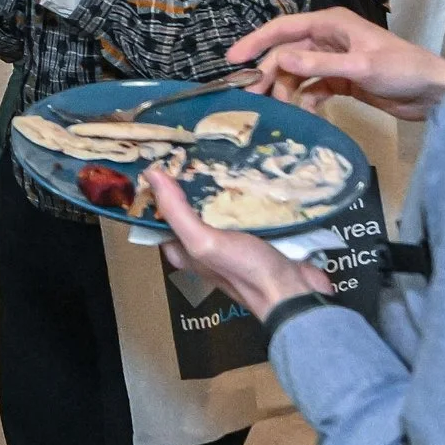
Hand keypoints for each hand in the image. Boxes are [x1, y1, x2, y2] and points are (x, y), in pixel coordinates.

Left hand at [149, 170, 334, 314]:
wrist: (294, 291)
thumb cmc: (245, 270)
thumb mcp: (203, 242)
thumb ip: (176, 211)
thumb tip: (151, 175)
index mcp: (183, 252)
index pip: (161, 217)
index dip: (158, 192)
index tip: (160, 162)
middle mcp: (203, 247)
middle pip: (189, 210)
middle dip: (189, 183)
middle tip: (190, 153)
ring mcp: (231, 241)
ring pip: (218, 207)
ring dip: (218, 186)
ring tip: (216, 154)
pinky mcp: (255, 235)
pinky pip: (243, 210)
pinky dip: (243, 194)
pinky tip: (244, 173)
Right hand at [228, 8, 444, 120]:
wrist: (435, 92)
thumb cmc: (402, 70)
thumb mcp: (360, 66)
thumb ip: (319, 64)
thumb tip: (279, 59)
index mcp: (331, 24)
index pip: (283, 29)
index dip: (256, 42)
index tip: (232, 60)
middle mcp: (328, 39)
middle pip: (286, 54)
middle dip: (268, 74)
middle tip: (251, 97)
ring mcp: (334, 61)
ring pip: (296, 73)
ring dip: (286, 90)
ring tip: (278, 111)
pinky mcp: (341, 81)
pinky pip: (312, 88)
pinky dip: (304, 100)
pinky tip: (303, 114)